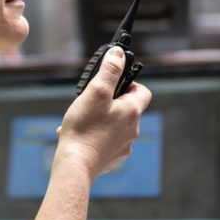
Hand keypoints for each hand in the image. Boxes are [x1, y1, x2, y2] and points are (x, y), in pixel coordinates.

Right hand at [57, 47, 151, 178]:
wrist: (76, 165)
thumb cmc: (84, 128)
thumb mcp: (96, 92)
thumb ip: (110, 70)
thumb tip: (118, 53)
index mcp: (132, 112)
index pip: (143, 91)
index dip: (130, 83)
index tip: (114, 83)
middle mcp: (132, 130)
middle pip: (127, 109)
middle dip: (110, 102)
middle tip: (92, 100)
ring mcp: (123, 147)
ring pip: (115, 125)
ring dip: (101, 119)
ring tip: (81, 119)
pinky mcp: (112, 158)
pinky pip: (106, 142)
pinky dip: (95, 136)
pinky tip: (78, 135)